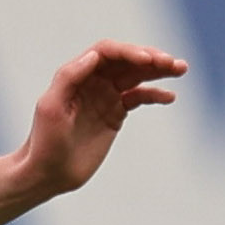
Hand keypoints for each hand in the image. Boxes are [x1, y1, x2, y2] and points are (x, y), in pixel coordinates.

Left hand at [12, 40, 188, 198]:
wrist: (48, 173)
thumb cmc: (44, 142)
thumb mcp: (51, 107)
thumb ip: (69, 77)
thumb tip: (94, 55)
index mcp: (77, 75)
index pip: (106, 53)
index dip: (128, 51)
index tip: (148, 60)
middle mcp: (93, 81)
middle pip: (126, 60)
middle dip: (150, 58)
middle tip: (173, 63)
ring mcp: (105, 96)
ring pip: (136, 75)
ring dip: (159, 70)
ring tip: (180, 69)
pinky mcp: (115, 114)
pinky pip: (139, 97)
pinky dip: (155, 94)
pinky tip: (170, 96)